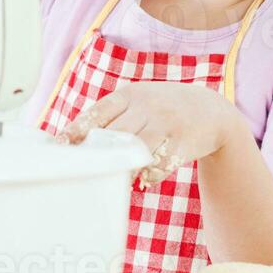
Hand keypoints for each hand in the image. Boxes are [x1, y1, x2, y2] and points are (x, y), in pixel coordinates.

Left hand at [55, 82, 236, 186]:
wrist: (212, 111)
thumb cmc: (165, 109)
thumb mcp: (141, 101)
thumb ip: (114, 115)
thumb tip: (74, 138)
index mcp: (132, 94)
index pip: (98, 112)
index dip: (76, 129)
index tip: (59, 146)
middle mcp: (149, 105)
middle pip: (114, 134)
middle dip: (99, 153)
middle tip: (86, 170)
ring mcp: (167, 123)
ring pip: (136, 150)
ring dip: (124, 168)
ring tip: (118, 177)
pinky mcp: (184, 142)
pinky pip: (160, 165)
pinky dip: (149, 176)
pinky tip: (145, 178)